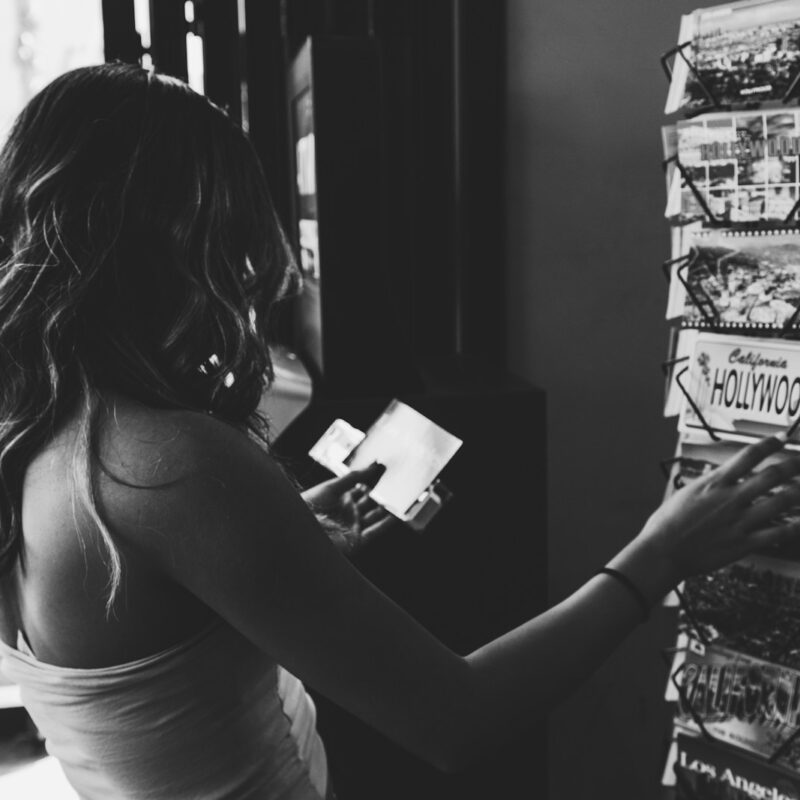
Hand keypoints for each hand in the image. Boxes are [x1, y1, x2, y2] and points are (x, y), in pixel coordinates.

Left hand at [302, 463, 395, 553]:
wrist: (300, 527)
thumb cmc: (310, 505)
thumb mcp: (333, 486)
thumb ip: (354, 477)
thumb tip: (373, 465)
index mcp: (340, 498)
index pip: (360, 489)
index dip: (371, 481)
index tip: (385, 472)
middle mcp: (348, 512)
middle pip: (369, 503)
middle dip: (381, 494)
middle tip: (395, 484)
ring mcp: (352, 526)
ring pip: (374, 517)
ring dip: (386, 509)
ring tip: (399, 499)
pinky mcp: (355, 540)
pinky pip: (374, 532)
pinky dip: (385, 525)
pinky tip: (395, 516)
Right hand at [637, 435, 799, 582]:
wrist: (663, 551)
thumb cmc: (667, 523)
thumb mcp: (686, 493)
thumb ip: (710, 484)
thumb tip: (721, 477)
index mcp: (714, 483)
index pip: (748, 455)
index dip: (770, 443)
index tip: (782, 437)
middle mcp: (731, 498)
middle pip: (773, 475)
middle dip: (794, 465)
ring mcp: (740, 520)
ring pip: (782, 501)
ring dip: (799, 492)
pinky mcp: (745, 543)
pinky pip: (779, 533)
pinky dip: (796, 526)